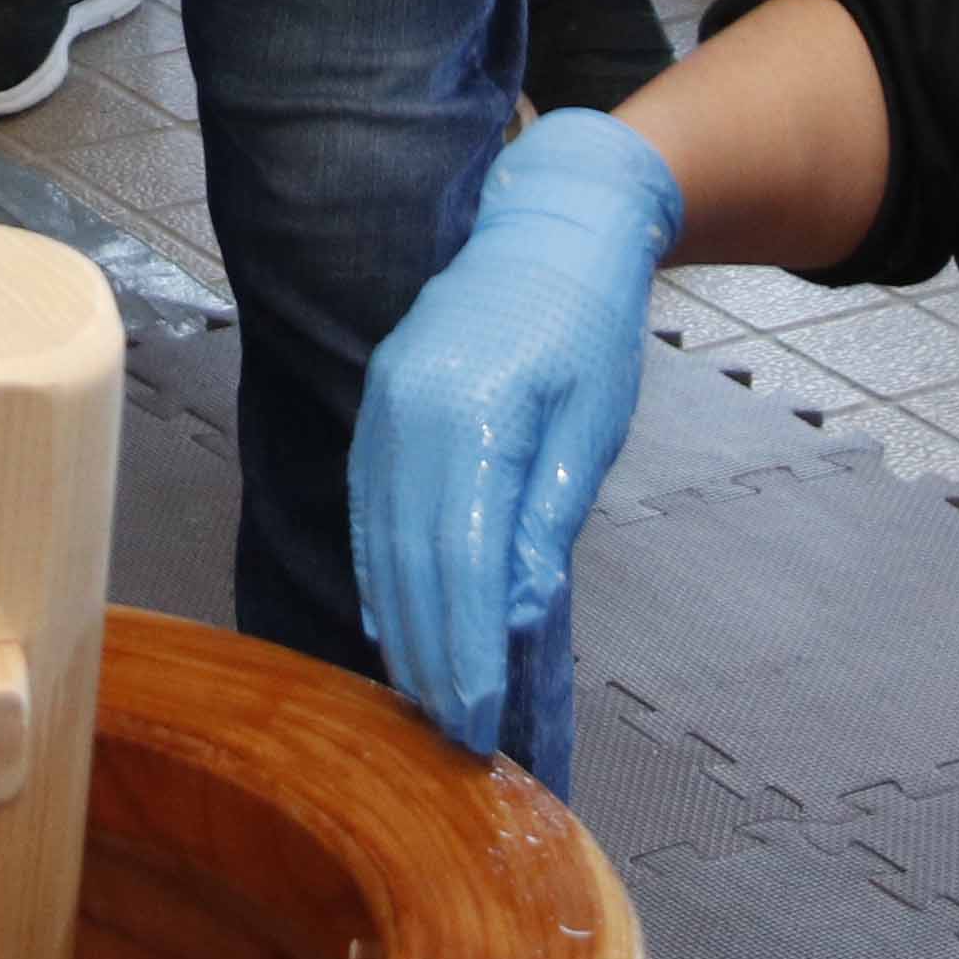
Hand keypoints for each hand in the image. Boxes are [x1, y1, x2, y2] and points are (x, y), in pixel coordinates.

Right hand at [352, 109, 682, 752]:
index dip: (462, 649)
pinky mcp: (377, 406)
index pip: (457, 560)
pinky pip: (368, 504)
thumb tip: (510, 613)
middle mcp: (408, 411)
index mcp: (470, 414)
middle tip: (452, 731)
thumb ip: (544, 518)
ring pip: (379, 539)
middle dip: (428, 654)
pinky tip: (388, 620)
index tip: (479, 720)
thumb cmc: (587, 323)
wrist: (552, 227)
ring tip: (423, 696)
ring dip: (399, 624)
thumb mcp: (589, 424)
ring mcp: (383, 406)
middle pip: (407, 560)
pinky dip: (378, 569)